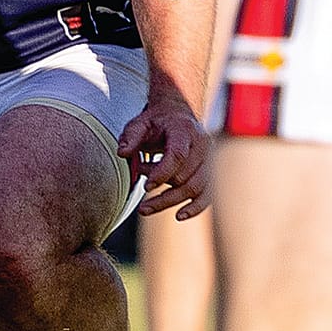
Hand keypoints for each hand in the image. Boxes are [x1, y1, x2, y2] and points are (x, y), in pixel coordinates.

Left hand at [116, 93, 209, 220]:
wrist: (178, 115)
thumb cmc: (156, 121)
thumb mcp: (140, 123)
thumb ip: (131, 137)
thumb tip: (122, 153)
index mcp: (185, 130)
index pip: (178, 155)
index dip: (162, 173)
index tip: (146, 186)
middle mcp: (202, 145)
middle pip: (186, 175)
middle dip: (161, 186)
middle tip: (140, 189)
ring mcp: (209, 159)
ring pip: (196, 188)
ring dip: (170, 201)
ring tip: (145, 209)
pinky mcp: (209, 171)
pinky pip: (207, 193)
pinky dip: (195, 207)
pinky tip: (179, 216)